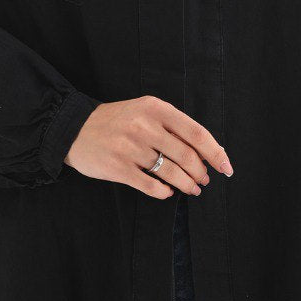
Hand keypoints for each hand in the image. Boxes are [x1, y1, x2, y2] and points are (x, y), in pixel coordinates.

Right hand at [64, 95, 233, 197]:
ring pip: (172, 173)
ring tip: (192, 189)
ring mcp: (130, 148)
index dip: (216, 152)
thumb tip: (209, 152)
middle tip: (204, 181)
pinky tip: (167, 191)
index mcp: (155, 108)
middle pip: (187, 156)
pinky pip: (151, 186)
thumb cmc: (118, 120)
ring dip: (187, 185)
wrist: (74, 129)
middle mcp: (144, 126)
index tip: (226, 166)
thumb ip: (174, 127)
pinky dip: (165, 192)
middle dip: (201, 173)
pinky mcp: (118, 168)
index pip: (196, 132)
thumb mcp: (145, 111)